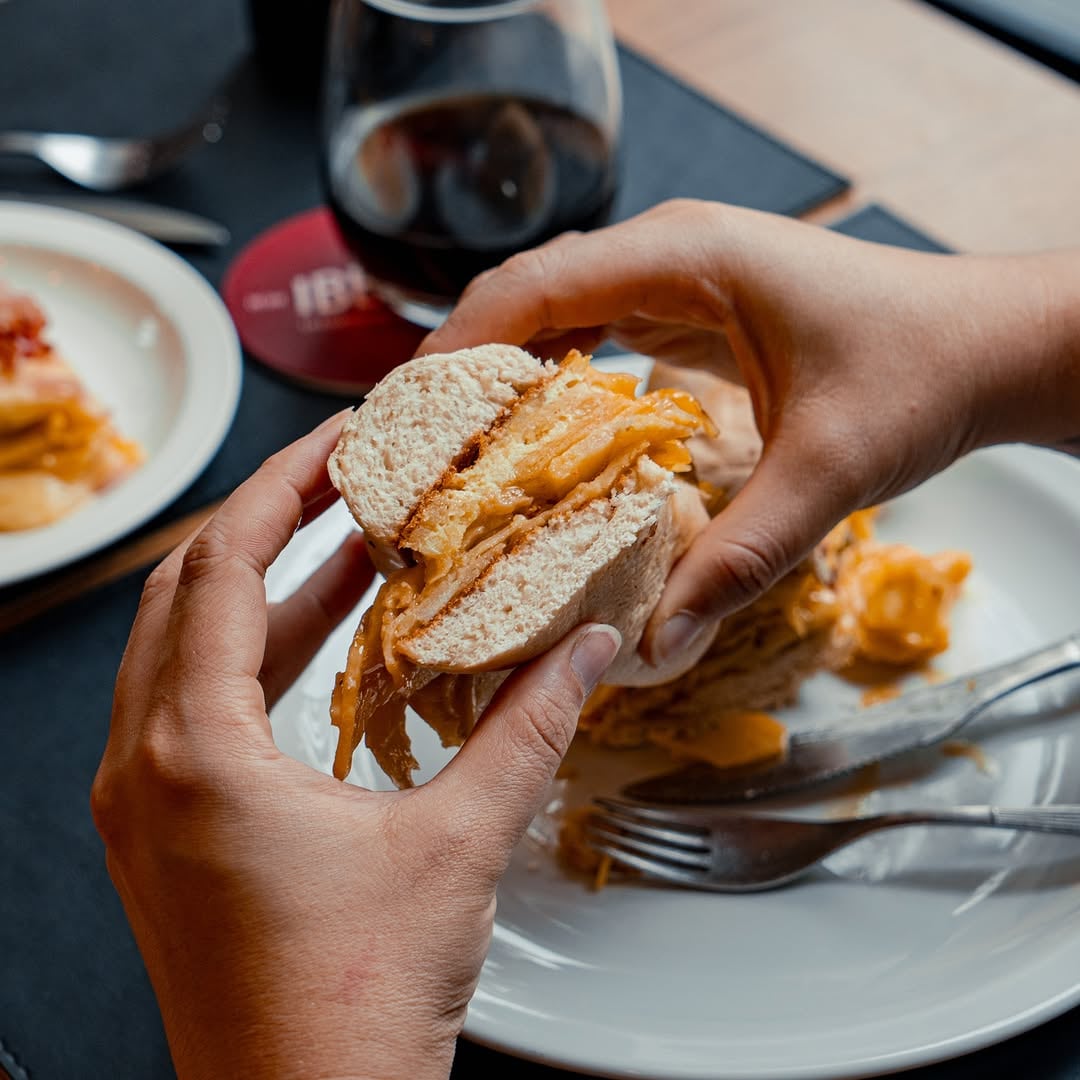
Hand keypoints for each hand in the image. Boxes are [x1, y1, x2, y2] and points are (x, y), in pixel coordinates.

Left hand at [90, 414, 620, 1079]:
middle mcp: (141, 770)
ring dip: (265, 591)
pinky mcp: (165, 840)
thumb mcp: (457, 849)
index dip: (280, 485)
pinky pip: (193, 709)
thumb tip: (587, 653)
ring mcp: (142, 809)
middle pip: (185, 591)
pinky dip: (256, 659)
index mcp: (193, 754)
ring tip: (352, 546)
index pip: (219, 565)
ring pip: (185, 651)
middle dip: (265, 522)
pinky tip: (327, 644)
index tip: (337, 440)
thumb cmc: (354, 1006)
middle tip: (343, 477)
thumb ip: (528, 733)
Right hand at [421, 199, 1079, 667]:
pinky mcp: (694, 312)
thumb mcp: (829, 470)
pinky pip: (597, 336)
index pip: (531, 288)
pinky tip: (535, 445)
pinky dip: (554, 385)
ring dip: (504, 379)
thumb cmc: (921, 376)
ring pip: (557, 315)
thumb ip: (742, 558)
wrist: (989, 346)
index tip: (402, 421)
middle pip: (526, 298)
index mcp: (684, 259)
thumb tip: (659, 645)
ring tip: (453, 457)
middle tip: (413, 455)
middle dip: (464, 372)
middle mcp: (669, 255)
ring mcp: (680, 280)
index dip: (455, 351)